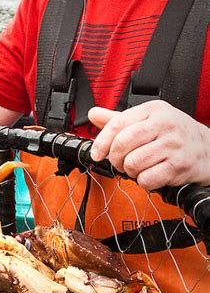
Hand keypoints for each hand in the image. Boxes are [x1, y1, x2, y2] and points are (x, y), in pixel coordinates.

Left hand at [88, 101, 209, 189]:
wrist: (208, 149)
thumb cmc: (174, 134)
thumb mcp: (148, 119)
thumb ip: (119, 118)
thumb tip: (93, 114)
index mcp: (153, 110)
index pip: (118, 124)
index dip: (101, 141)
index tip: (97, 153)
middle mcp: (164, 124)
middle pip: (122, 144)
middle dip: (115, 158)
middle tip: (119, 162)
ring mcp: (173, 145)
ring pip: (133, 163)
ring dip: (130, 171)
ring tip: (138, 168)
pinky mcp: (178, 166)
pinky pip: (147, 179)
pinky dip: (143, 182)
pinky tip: (150, 175)